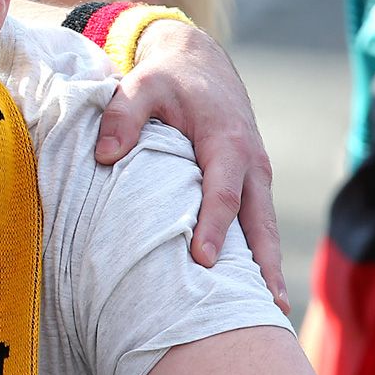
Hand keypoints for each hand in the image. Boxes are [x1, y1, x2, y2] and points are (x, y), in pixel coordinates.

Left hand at [94, 19, 287, 312]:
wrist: (200, 64)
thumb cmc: (167, 78)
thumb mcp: (140, 84)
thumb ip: (122, 114)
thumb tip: (105, 156)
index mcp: (226, 141)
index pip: (222, 192)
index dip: (213, 226)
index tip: (203, 260)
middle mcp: (250, 161)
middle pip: (258, 220)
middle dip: (261, 263)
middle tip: (260, 306)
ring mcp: (255, 174)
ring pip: (264, 226)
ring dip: (267, 266)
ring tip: (268, 310)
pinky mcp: (250, 183)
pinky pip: (257, 222)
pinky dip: (260, 253)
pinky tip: (253, 287)